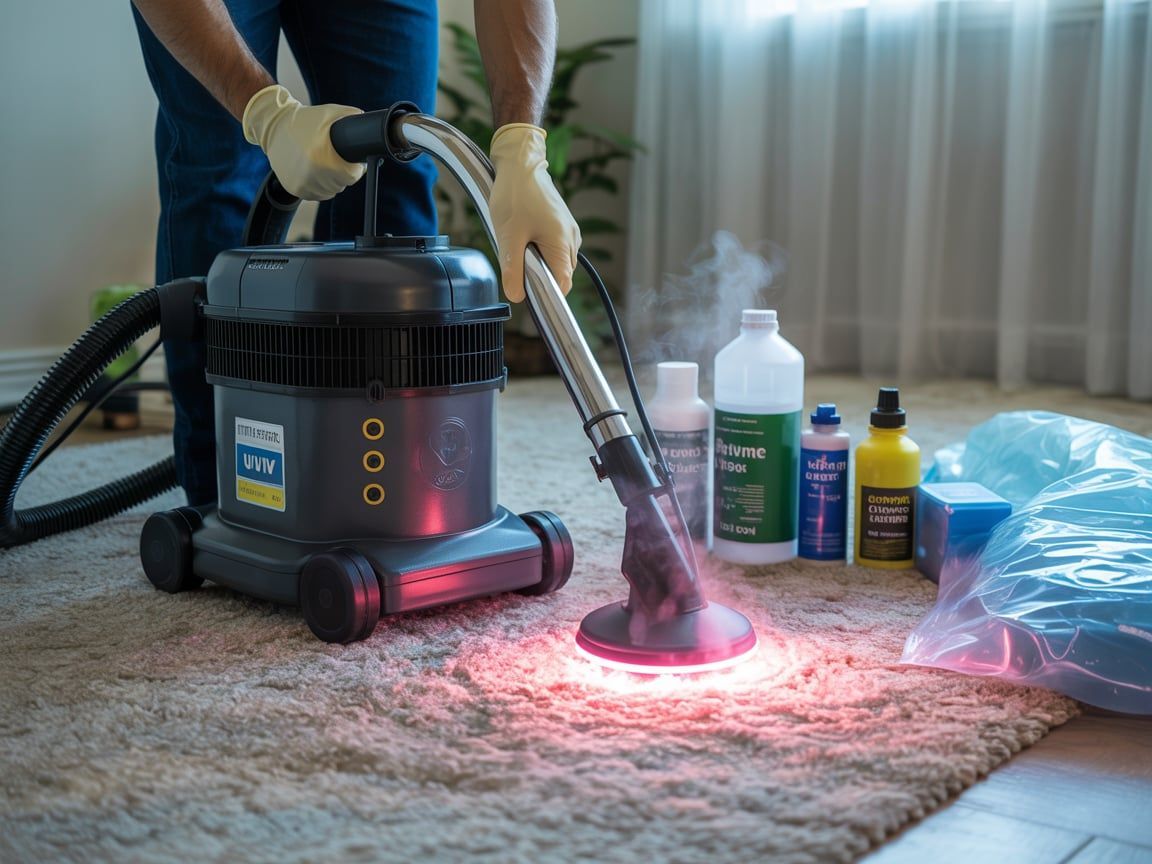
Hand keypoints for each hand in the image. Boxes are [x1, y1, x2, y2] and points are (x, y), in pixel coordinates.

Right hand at [242, 84, 364, 200]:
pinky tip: (315, 172)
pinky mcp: (294, 189)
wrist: (274, 127)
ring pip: (330, 191)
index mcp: (323, 157)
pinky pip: (316, 195)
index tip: (352, 162)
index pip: (352, 176)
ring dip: (332, 182)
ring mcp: (302, 184)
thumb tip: (373, 125)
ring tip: (324, 164)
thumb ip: (353, 117)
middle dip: (343, 173)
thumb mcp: (330, 113)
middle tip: (337, 160)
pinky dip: (319, 186)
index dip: (355, 168)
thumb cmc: (304, 120)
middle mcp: (312, 174)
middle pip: (342, 184)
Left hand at [488, 124, 581, 302]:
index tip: (529, 292)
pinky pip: (554, 247)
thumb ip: (513, 268)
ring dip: (539, 261)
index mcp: (562, 242)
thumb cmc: (515, 196)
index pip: (563, 284)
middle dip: (540, 275)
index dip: (547, 293)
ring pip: (556, 260)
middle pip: (559, 273)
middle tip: (517, 259)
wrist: (520, 164)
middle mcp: (571, 238)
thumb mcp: (508, 236)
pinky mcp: (562, 224)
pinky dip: (540, 249)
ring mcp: (569, 230)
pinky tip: (525, 235)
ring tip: (520, 242)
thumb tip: (517, 296)